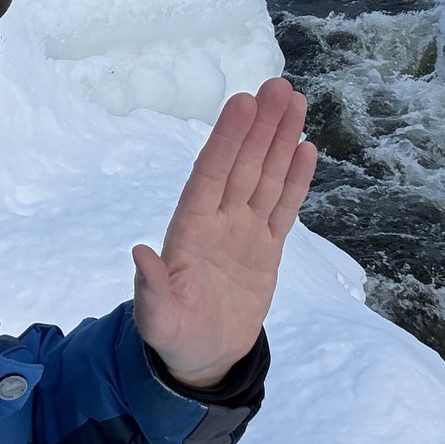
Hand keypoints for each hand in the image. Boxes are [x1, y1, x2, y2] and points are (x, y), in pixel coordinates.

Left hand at [132, 77, 315, 388]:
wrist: (203, 358)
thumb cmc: (174, 335)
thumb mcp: (158, 319)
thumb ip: (152, 288)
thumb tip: (139, 252)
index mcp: (189, 230)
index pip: (211, 174)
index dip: (227, 138)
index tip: (242, 103)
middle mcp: (218, 220)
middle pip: (242, 164)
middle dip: (259, 125)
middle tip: (278, 85)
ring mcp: (244, 231)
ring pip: (265, 176)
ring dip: (280, 139)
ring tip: (295, 101)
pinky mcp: (266, 248)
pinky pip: (283, 207)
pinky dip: (295, 179)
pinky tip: (305, 147)